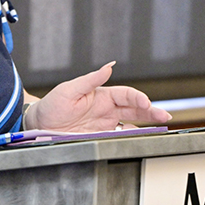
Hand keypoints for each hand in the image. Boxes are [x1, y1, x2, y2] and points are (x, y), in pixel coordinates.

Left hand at [24, 62, 170, 132]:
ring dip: (146, 124)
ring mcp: (105, 124)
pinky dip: (132, 137)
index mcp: (101, 95)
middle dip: (151, 111)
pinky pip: (120, 137)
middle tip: (164, 117)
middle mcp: (106, 109)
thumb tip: (109, 67)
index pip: (126, 95)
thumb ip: (90, 80)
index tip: (146, 103)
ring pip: (132, 122)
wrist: (39, 125)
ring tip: (160, 127)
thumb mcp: (69, 90)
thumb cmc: (52, 105)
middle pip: (135, 108)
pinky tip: (141, 138)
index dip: (138, 98)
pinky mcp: (100, 137)